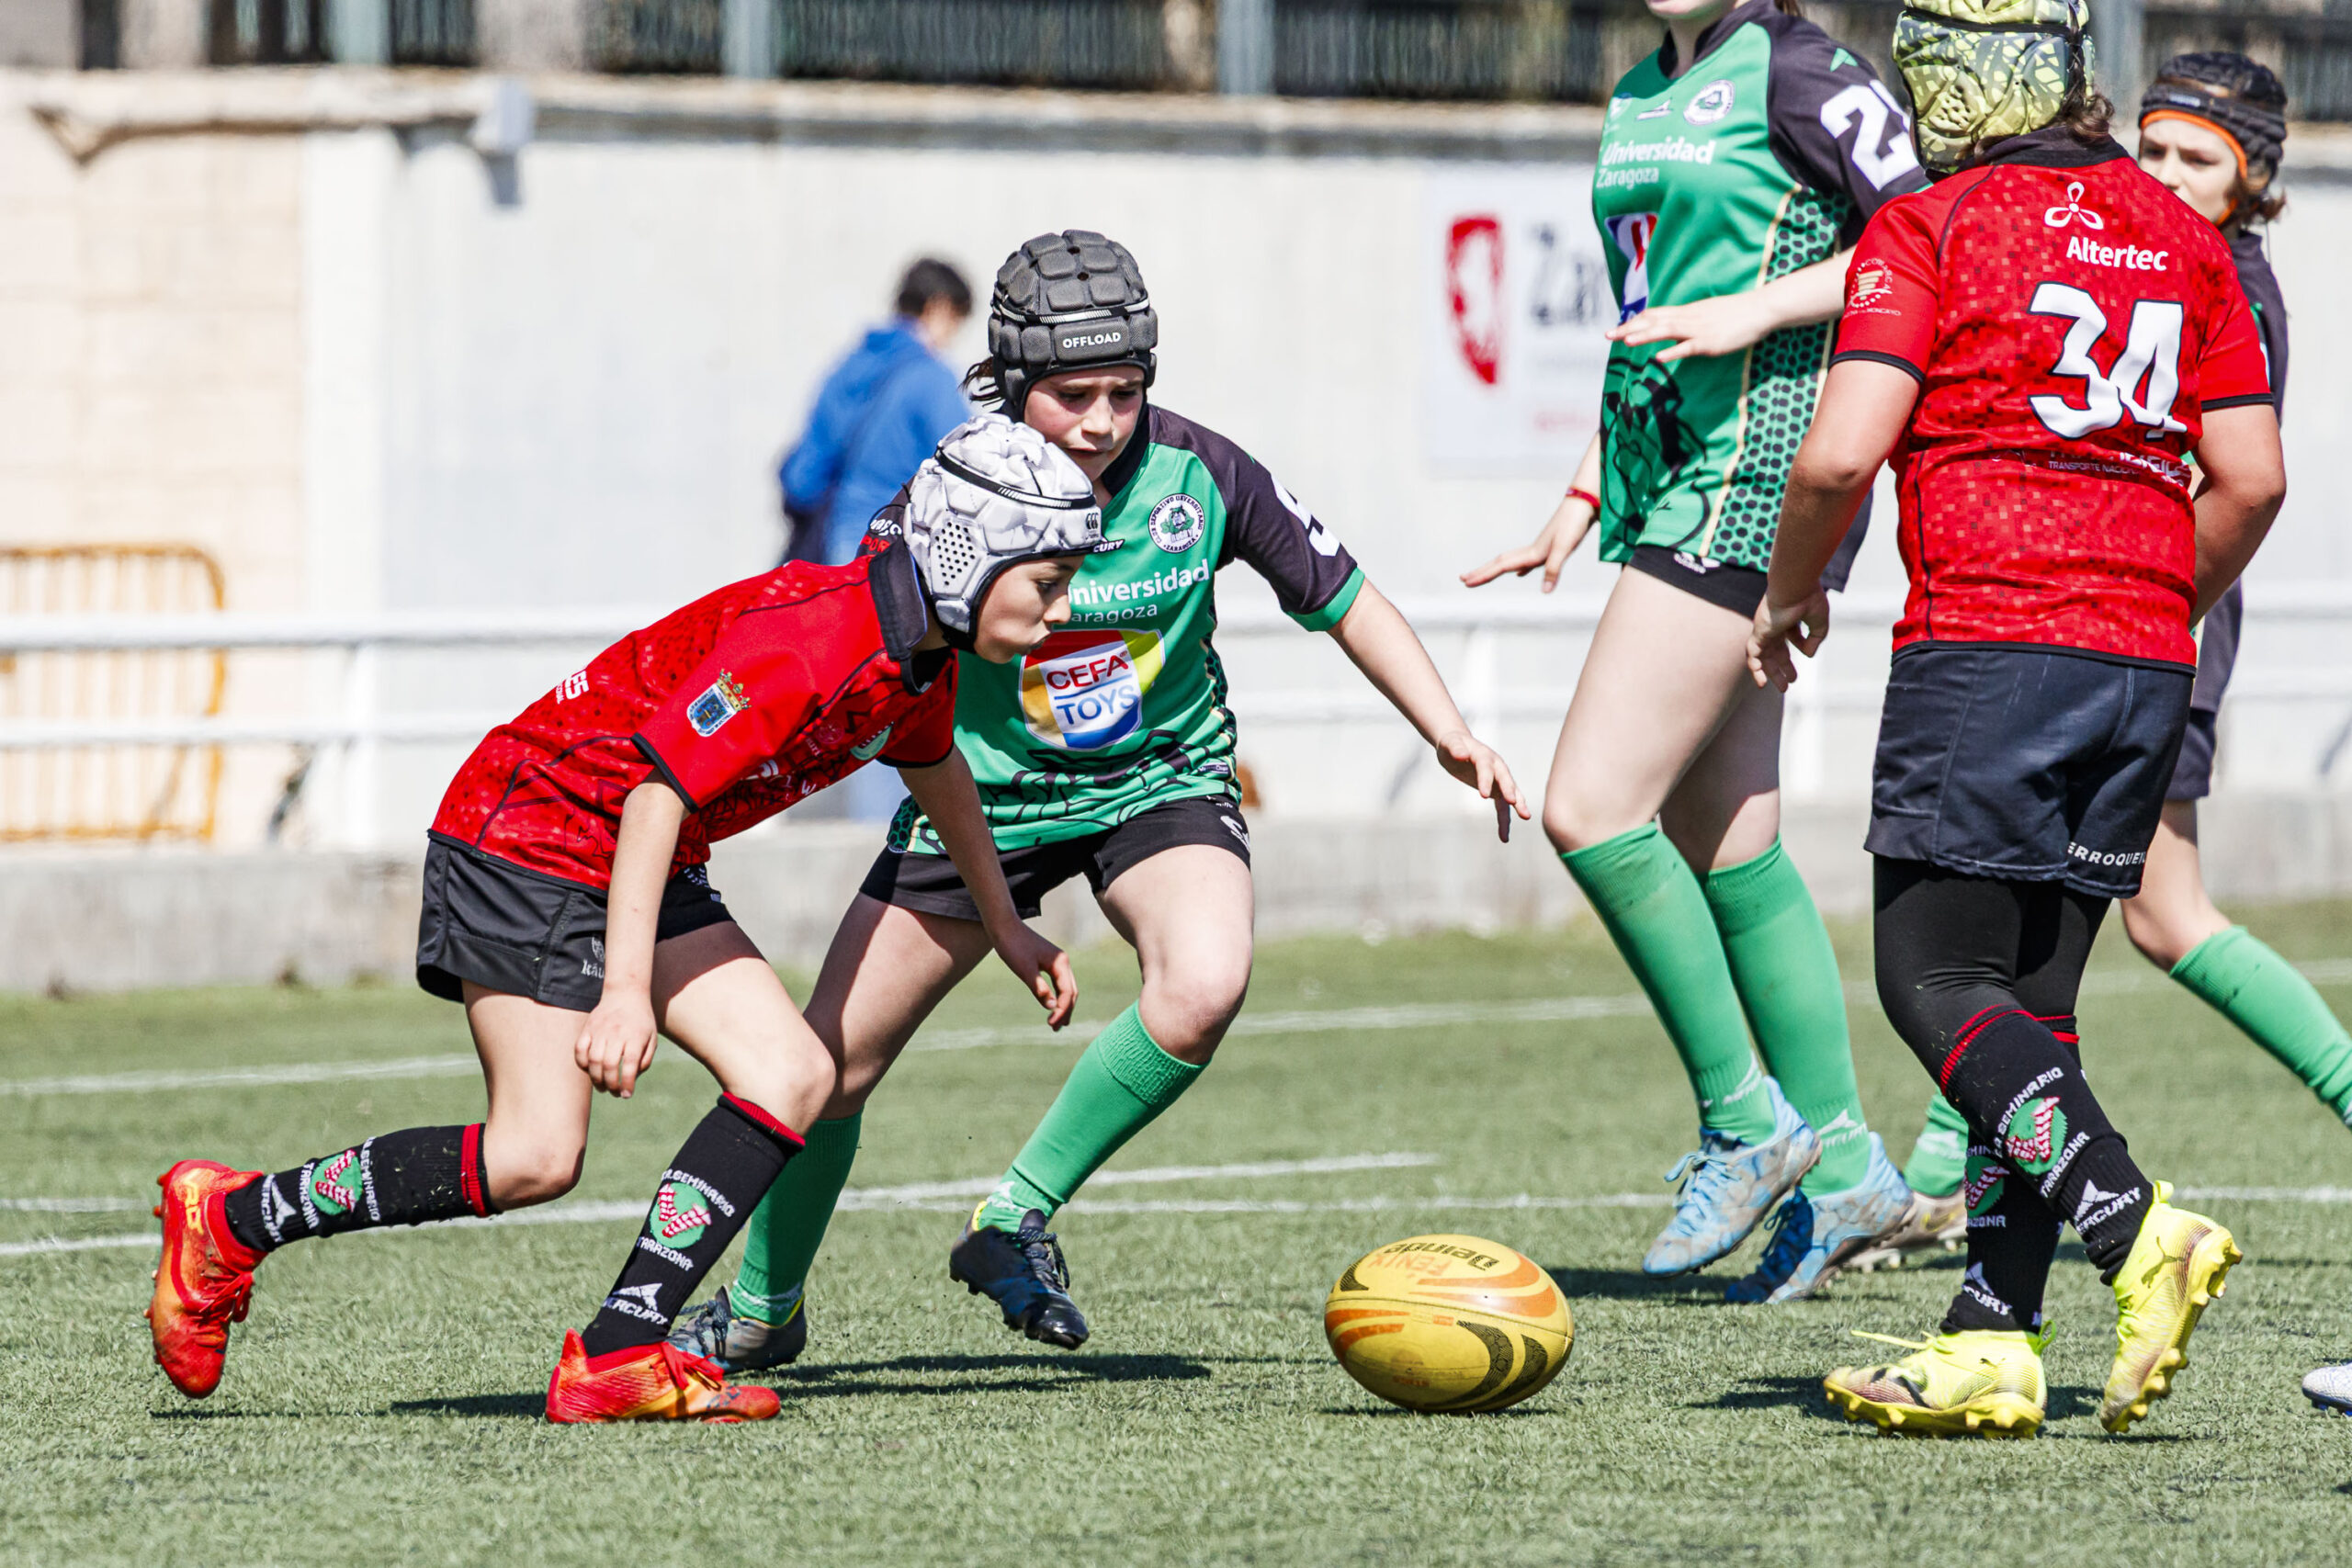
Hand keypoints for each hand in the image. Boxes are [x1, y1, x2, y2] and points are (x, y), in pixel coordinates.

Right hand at [574, 992, 658, 1098]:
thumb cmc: (641, 1021)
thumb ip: (644, 1061)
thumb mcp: (651, 1039)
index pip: (629, 1065)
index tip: (627, 1095)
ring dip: (596, 1079)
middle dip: (611, 1085)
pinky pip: (579, 1050)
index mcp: (636, 1037)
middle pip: (609, 1065)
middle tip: (614, 1092)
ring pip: (593, 1060)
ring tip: (603, 1087)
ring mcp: (600, 1030)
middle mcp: (617, 1033)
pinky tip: (589, 1071)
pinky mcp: (588, 1028)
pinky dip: (582, 1064)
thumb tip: (630, 1080)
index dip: (627, 1084)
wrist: (626, 994)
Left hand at [992, 922, 1077, 1029]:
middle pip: (1071, 991)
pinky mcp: (1048, 962)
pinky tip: (1051, 1005)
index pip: (1068, 992)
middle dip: (1065, 1011)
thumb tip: (1053, 1007)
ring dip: (1062, 1006)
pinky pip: (1058, 983)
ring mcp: (1057, 962)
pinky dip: (1056, 996)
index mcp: (1060, 963)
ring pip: (1066, 988)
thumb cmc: (1013, 946)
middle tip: (1056, 1028)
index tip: (1051, 1023)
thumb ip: (1039, 989)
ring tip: (1057, 1023)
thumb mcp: (1025, 970)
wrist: (1003, 927)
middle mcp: (1062, 962)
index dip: (1062, 1010)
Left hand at [1433, 729, 1532, 842]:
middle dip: (1510, 791)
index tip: (1483, 796)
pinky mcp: (1496, 790)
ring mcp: (1498, 779)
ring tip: (1526, 817)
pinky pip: (1503, 806)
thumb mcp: (1450, 744)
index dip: (1485, 780)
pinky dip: (1504, 820)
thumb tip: (1461, 754)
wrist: (1458, 746)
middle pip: (1505, 779)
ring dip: (1517, 806)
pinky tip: (1504, 837)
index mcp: (1484, 755)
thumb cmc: (1452, 745)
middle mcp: (1496, 767)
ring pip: (1510, 794)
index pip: (1486, 767)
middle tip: (1514, 803)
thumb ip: (1455, 748)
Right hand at [1461, 492, 1595, 593]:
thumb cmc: (1575, 523)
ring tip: (1483, 576)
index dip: (1483, 575)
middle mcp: (1532, 550)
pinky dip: (1521, 569)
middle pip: (1500, 563)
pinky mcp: (1550, 546)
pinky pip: (1528, 561)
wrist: (1585, 503)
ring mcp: (1540, 548)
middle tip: (1463, 579)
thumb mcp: (1565, 548)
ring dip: (1496, 569)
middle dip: (1482, 572)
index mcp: (1533, 553)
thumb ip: (1553, 569)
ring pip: (1511, 561)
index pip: (1502, 566)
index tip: (1466, 582)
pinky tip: (1521, 573)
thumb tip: (1544, 592)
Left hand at [1607, 292, 1776, 362]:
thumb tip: (1673, 329)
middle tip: (1607, 335)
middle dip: (1629, 328)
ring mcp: (1698, 330)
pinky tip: (1658, 358)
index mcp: (1686, 312)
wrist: (1759, 310)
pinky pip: (1688, 347)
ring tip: (1625, 342)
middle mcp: (1688, 318)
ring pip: (1667, 331)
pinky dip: (1673, 352)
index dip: (1633, 321)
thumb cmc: (1734, 314)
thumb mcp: (1706, 315)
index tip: (1616, 329)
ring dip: (1645, 336)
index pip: (1654, 314)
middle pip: (1653, 321)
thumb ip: (1688, 322)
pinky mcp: (1710, 342)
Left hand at [1748, 587, 1830, 691]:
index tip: (1808, 649)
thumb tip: (1807, 655)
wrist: (1794, 587)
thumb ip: (1816, 639)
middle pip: (1776, 649)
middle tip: (1791, 682)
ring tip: (1783, 688)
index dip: (1801, 645)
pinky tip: (1762, 683)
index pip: (1791, 635)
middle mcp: (1774, 624)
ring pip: (1764, 656)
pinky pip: (1752, 655)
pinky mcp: (1758, 634)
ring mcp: (1764, 630)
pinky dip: (1755, 669)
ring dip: (1771, 673)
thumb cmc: (1808, 600)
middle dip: (1784, 667)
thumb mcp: (1819, 623)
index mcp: (1789, 617)